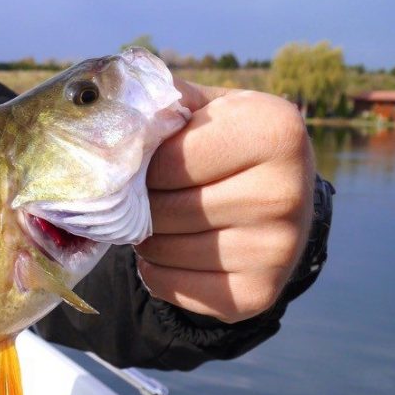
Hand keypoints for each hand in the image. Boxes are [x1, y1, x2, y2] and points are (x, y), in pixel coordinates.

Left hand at [136, 80, 315, 322]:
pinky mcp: (260, 295)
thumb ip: (160, 99)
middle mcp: (286, 192)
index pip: (166, 162)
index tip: (148, 162)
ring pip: (163, 250)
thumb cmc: (227, 143)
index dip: (142, 165)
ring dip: (144, 238)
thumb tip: (109, 102)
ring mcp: (277, 250)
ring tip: (160, 219)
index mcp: (274, 131)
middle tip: (147, 195)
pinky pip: (171, 287)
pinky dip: (155, 271)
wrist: (278, 197)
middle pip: (163, 209)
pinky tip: (172, 250)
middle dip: (140, 203)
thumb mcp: (205, 107)